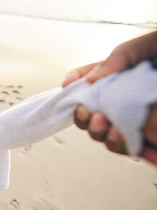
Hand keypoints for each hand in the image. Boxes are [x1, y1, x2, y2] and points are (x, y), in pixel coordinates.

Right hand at [62, 31, 156, 164]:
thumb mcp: (147, 47)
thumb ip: (118, 59)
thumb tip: (91, 79)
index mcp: (118, 80)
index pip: (87, 84)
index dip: (74, 87)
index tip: (70, 88)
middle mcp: (124, 102)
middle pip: (91, 118)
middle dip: (85, 120)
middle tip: (92, 115)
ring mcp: (138, 122)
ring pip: (110, 138)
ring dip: (107, 137)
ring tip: (114, 128)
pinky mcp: (152, 139)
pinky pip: (139, 150)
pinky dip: (140, 152)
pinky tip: (145, 150)